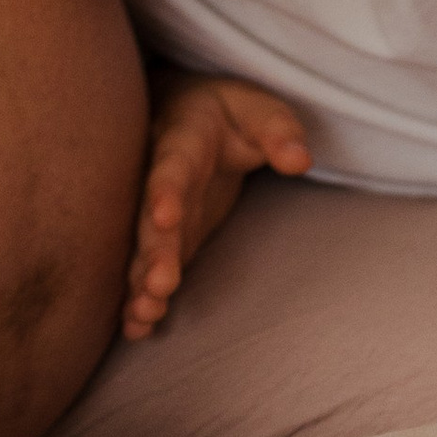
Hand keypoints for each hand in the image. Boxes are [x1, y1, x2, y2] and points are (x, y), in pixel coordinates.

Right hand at [122, 73, 310, 338]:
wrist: (187, 113)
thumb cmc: (231, 112)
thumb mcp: (259, 108)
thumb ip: (278, 130)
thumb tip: (300, 159)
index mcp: (180, 142)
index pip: (172, 167)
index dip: (166, 191)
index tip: (164, 217)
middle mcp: (159, 182)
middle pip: (150, 219)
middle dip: (153, 254)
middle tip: (158, 287)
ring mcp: (158, 214)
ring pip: (143, 250)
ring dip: (141, 283)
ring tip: (143, 316)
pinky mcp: (166, 239)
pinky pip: (146, 267)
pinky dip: (138, 297)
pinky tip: (136, 328)